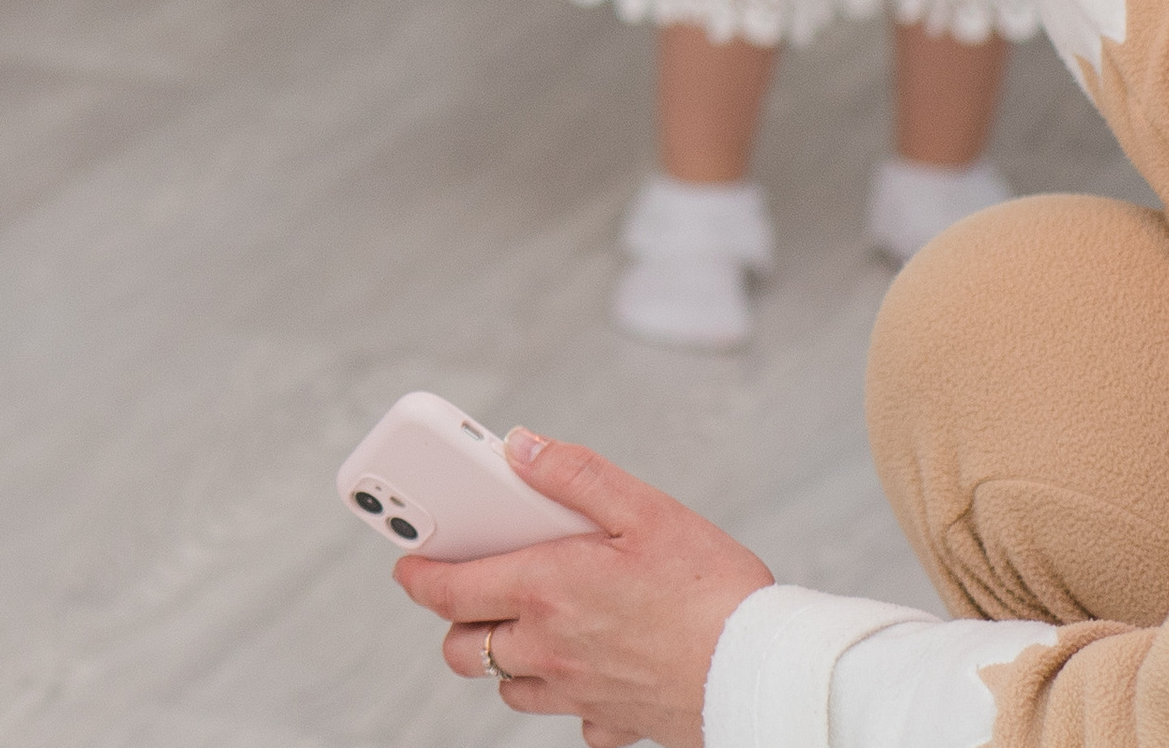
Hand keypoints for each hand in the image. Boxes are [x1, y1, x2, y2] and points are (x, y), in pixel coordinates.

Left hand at [395, 432, 771, 747]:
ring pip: (507, 687)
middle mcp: (550, 649)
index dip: (417, 574)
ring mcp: (579, 691)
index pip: (450, 590)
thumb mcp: (643, 507)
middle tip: (466, 586)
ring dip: (501, 656)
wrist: (762, 671)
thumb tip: (518, 448)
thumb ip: (574, 473)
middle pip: (465, 649)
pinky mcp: (615, 721)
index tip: (406, 559)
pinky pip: (569, 719)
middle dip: (452, 620)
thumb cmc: (710, 587)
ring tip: (520, 620)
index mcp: (546, 589)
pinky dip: (564, 697)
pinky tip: (585, 668)